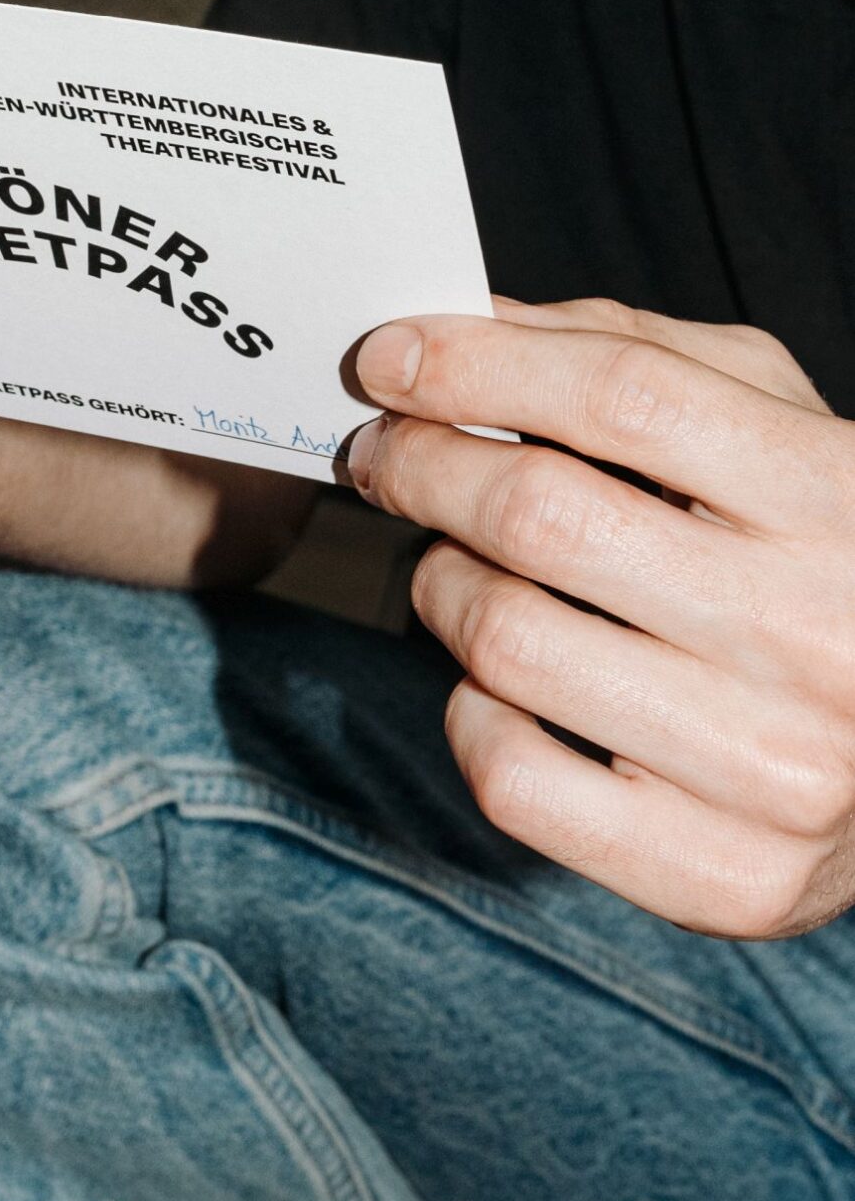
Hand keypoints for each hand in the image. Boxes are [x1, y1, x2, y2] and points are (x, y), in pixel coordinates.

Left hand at [347, 297, 854, 938]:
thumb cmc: (829, 560)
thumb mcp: (779, 427)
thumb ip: (635, 354)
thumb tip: (462, 325)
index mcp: (841, 497)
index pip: (624, 395)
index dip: (479, 366)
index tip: (391, 357)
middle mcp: (818, 632)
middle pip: (543, 516)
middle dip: (425, 466)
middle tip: (390, 456)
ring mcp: (775, 767)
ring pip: (507, 643)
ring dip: (441, 586)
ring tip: (458, 567)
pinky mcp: (725, 875)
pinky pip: (513, 777)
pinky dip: (471, 714)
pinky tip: (499, 685)